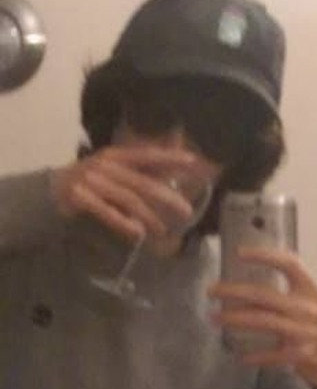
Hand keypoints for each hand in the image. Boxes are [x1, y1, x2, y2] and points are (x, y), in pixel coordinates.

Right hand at [50, 144, 196, 241]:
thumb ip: (140, 177)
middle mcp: (107, 165)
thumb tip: (173, 182)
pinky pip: (107, 212)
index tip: (193, 162)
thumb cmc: (91, 182)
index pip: (148, 156)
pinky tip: (137, 232)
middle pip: (143, 183)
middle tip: (186, 212)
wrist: (51, 191)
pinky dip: (124, 223)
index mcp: (117, 155)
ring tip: (162, 231)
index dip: (170, 157)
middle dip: (167, 198)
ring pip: (128, 199)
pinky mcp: (80, 197)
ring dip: (149, 216)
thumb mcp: (116, 173)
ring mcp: (92, 179)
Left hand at [209, 247, 316, 388]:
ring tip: (214, 318)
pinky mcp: (303, 355)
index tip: (239, 253)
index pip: (290, 264)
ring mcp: (306, 332)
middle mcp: (309, 307)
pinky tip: (240, 356)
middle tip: (212, 291)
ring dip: (235, 319)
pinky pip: (273, 354)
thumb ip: (291, 292)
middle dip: (234, 291)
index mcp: (312, 290)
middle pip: (265, 294)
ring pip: (263, 321)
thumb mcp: (314, 303)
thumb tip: (252, 284)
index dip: (265, 255)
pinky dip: (255, 355)